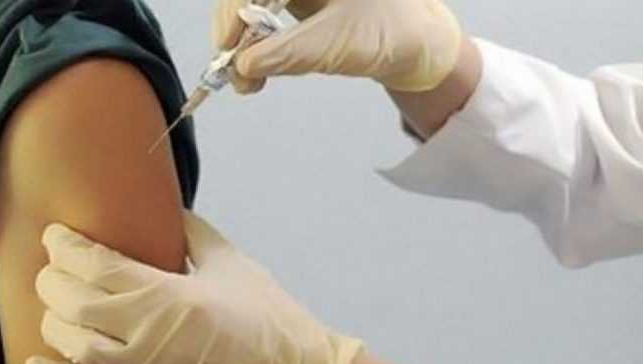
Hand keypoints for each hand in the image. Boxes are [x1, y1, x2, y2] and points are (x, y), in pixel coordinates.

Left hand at [26, 212, 362, 363]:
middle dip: (54, 279)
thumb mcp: (234, 265)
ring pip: (70, 342)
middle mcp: (144, 335)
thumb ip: (195, 235)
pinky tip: (40, 361)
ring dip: (55, 319)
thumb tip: (172, 213)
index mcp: (167, 294)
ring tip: (59, 306)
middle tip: (56, 268)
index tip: (58, 237)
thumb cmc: (269, 319)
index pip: (94, 264)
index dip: (67, 247)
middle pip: (72, 301)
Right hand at [212, 0, 461, 93]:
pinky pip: (262, 13)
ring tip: (246, 78)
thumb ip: (291, 54)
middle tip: (234, 70)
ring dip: (242, 39)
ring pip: (250, 3)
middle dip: (236, 29)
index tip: (227, 44)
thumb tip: (245, 66)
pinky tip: (256, 65)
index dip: (234, 9)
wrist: (415, 42)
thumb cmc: (391, 32)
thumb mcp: (338, 45)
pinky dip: (256, 41)